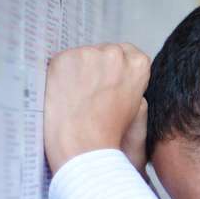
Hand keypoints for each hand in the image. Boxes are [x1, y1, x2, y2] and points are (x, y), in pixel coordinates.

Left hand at [44, 43, 149, 172]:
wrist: (84, 146)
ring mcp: (88, 54)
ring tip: (77, 98)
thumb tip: (116, 70)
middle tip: (90, 95)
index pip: (126, 53)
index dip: (114, 70)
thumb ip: (129, 80)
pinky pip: (62, 63)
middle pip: (103, 52)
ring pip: (82, 57)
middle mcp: (115, 53)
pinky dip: (61, 76)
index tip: (108, 84)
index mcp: (138, 64)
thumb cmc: (110, 133)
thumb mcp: (136, 105)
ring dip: (78, 71)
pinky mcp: (64, 58)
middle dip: (96, 68)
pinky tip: (64, 96)